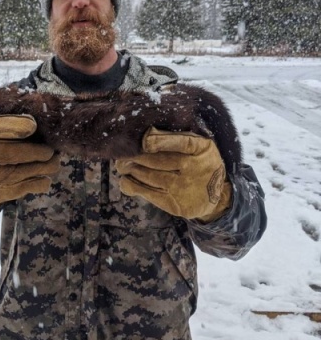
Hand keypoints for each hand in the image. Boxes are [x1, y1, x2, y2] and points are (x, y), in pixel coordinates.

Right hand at [0, 115, 59, 207]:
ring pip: (18, 174)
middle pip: (7, 154)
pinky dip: (36, 184)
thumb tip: (37, 126)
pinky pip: (18, 190)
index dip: (14, 126)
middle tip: (51, 152)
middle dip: (35, 153)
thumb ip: (6, 126)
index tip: (33, 125)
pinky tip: (45, 179)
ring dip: (42, 169)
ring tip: (54, 164)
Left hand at [116, 128, 231, 220]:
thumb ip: (176, 138)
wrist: (217, 194)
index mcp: (201, 148)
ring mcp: (185, 188)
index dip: (162, 141)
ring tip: (122, 165)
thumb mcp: (198, 145)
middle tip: (121, 153)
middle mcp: (195, 169)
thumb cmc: (199, 161)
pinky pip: (150, 194)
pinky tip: (124, 180)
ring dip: (132, 170)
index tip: (145, 141)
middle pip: (160, 161)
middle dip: (136, 157)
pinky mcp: (176, 205)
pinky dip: (133, 186)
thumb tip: (146, 134)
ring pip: (151, 177)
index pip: (182, 143)